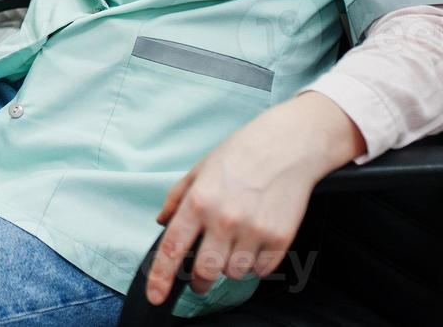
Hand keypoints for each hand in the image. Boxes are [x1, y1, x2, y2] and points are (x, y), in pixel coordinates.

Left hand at [145, 92, 365, 304]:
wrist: (286, 146)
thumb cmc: (240, 154)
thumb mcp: (200, 169)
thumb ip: (177, 198)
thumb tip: (161, 224)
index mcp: (198, 202)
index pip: (172, 248)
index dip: (161, 277)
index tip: (156, 297)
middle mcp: (223, 219)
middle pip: (204, 272)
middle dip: (198, 282)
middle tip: (199, 280)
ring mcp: (253, 231)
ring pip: (233, 274)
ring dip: (229, 268)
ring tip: (233, 247)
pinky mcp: (279, 239)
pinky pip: (261, 271)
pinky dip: (255, 265)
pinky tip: (255, 244)